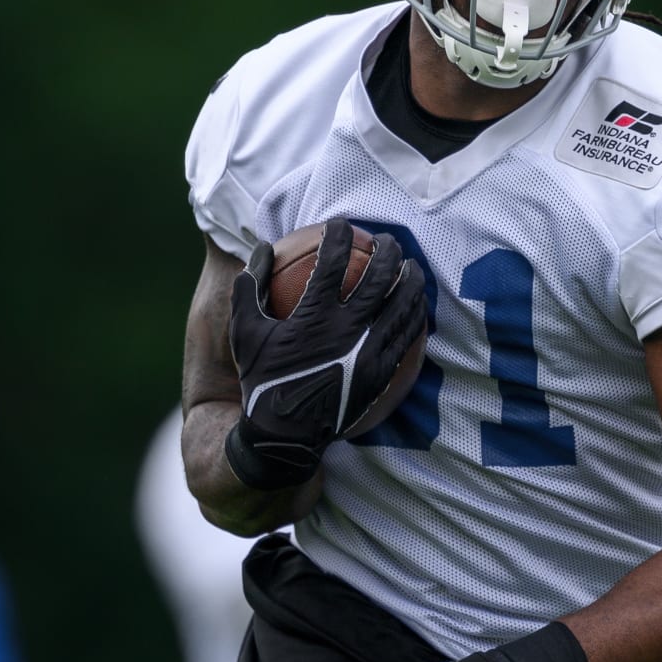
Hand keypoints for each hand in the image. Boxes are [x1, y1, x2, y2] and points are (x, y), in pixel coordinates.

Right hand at [227, 218, 424, 488]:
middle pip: (379, 277)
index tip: (341, 225)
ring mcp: (369, 352)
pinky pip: (407, 336)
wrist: (285, 435)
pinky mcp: (383, 372)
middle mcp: (347, 331)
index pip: (332, 263)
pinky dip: (414, 314)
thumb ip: (250, 287)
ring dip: (410, 278)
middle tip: (385, 238)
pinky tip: (416, 305)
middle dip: (386, 250)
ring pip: (402, 305)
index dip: (338, 237)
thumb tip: (260, 247)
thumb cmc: (262, 380)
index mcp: (313, 317)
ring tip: (411, 265)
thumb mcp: (245, 334)